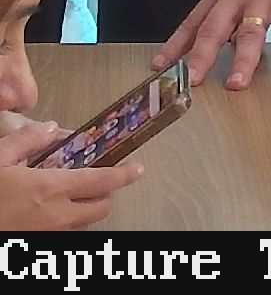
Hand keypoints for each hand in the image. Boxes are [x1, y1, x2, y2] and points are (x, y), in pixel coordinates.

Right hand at [0, 121, 139, 230]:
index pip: (104, 182)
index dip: (125, 175)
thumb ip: (27, 140)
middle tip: (97, 181)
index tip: (137, 169)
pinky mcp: (36, 246)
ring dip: (84, 211)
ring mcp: (46, 236)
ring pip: (82, 225)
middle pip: (101, 209)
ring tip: (70, 196)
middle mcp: (55, 217)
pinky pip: (62, 235)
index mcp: (50, 189)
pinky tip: (46, 212)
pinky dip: (64, 224)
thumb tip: (50, 129)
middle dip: (105, 195)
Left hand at [157, 0, 270, 90]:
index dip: (174, 46)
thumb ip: (229, 3)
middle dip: (200, 57)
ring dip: (243, 59)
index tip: (158, 67)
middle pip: (213, 30)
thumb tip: (227, 32)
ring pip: (249, 32)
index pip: (192, 23)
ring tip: (238, 84)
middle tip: (191, 81)